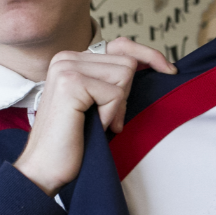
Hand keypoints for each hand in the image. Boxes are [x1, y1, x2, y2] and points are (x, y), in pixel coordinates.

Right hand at [13, 38, 175, 194]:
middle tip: (108, 120)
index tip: (169, 70)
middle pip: (127, 62)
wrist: (46, 169)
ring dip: (117, 106)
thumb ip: (113, 81)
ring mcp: (66, 68)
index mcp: (71, 59)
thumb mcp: (97, 103)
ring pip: (125, 74)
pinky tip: (94, 126)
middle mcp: (66, 58)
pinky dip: (110, 114)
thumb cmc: (73, 141)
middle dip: (125, 95)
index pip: (121, 45)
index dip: (148, 55)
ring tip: (99, 123)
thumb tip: (151, 64)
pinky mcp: (70, 83)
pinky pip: (114, 93)